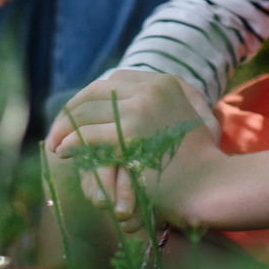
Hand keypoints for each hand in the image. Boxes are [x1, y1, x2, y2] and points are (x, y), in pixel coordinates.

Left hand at [48, 69, 224, 231]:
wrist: (211, 186)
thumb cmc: (199, 162)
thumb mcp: (184, 119)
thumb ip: (158, 105)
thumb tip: (125, 98)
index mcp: (164, 82)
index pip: (112, 82)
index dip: (87, 99)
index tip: (75, 116)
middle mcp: (152, 88)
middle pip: (95, 93)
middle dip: (71, 113)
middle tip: (56, 133)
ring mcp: (141, 109)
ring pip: (87, 114)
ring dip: (65, 130)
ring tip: (56, 145)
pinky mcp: (131, 134)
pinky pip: (88, 135)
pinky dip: (71, 144)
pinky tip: (64, 152)